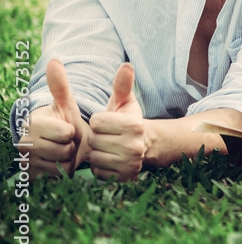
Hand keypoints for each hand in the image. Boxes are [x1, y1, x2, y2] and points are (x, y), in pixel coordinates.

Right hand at [23, 59, 90, 179]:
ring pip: (61, 165)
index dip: (73, 131)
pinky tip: (58, 163)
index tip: (69, 127)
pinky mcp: (31, 176)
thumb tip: (53, 60)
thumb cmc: (65, 122)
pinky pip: (57, 177)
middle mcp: (24, 142)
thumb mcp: (66, 104)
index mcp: (34, 123)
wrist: (59, 145)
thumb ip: (60, 85)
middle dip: (71, 146)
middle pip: (65, 151)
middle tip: (67, 141)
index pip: (66, 134)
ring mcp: (26, 161)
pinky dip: (62, 172)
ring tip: (63, 151)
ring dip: (68, 159)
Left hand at [88, 64, 145, 179]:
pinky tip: (110, 160)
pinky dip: (101, 167)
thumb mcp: (125, 103)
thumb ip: (122, 85)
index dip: (98, 121)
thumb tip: (126, 65)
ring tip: (110, 148)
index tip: (109, 123)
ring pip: (94, 157)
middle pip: (94, 140)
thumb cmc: (128, 121)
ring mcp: (130, 164)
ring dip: (98, 153)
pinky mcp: (125, 178)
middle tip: (109, 136)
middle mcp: (135, 146)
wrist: (145, 146)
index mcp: (135, 124)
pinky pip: (98, 172)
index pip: (96, 121)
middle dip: (97, 137)